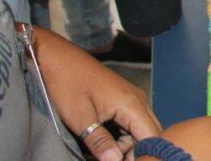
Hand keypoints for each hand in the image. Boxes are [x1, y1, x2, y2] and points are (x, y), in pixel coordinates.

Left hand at [33, 28, 161, 160]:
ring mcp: (132, 99)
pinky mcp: (124, 100)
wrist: (57, 58)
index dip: (144, 155)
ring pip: (140, 130)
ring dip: (126, 146)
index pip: (153, 137)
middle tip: (109, 158)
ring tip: (102, 152)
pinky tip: (103, 142)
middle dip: (134, 152)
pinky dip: (121, 137)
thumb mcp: (80, 118)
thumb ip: (99, 141)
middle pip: (150, 135)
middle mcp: (138, 100)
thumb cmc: (67, 84)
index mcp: (131, 104)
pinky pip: (132, 123)